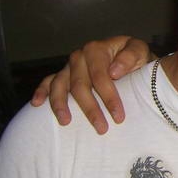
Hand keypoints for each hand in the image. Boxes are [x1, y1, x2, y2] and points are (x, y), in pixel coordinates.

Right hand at [30, 36, 153, 133]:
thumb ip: (130, 57)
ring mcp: (68, 66)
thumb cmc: (135, 57)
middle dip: (90, 108)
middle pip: (80, 85)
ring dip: (60, 105)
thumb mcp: (140, 51)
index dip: (109, 97)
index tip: (118, 117)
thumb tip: (114, 71)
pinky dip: (41, 92)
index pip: (100, 76)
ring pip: (60, 85)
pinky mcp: (62, 74)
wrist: (130, 57)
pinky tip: (36, 104)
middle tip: (102, 128)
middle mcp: (79, 56)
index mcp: (97, 49)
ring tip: (66, 122)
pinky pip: (48, 82)